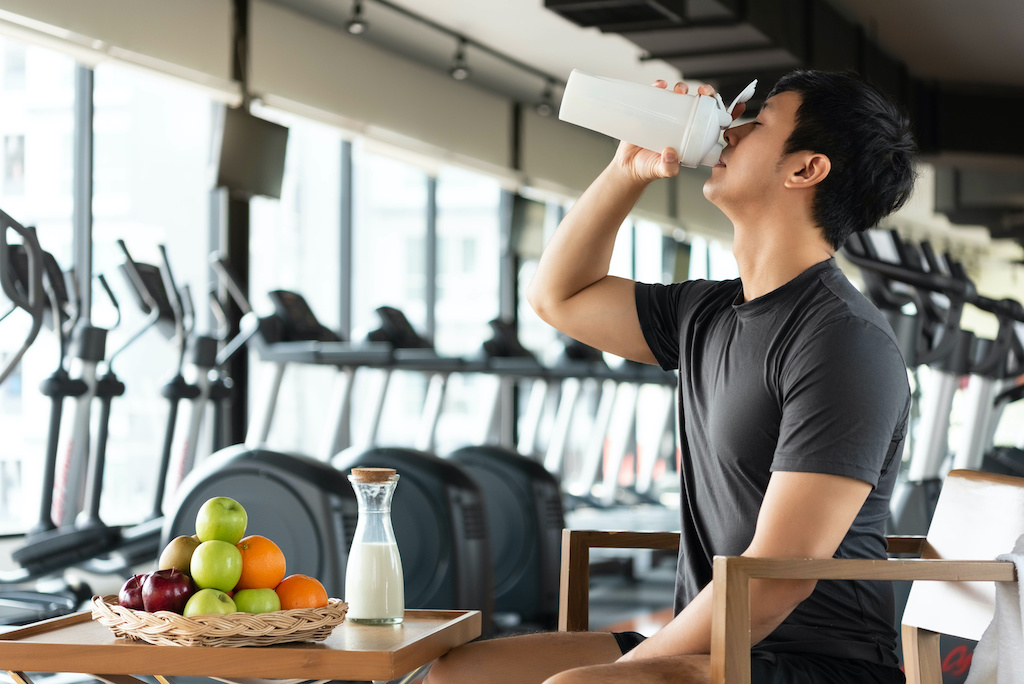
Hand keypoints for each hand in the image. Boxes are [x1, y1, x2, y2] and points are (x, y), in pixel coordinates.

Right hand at [612, 81, 745, 182]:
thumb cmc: (649, 168)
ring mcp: (667, 116)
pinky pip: (657, 94)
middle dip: (706, 93)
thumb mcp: (662, 170)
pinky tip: (660, 85)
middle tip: (702, 93)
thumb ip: (668, 167)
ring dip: (683, 87)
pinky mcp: (651, 110)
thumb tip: (670, 153)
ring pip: (680, 96)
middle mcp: (682, 124)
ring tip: (679, 91)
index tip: (738, 106)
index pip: (713, 122)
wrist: (628, 166)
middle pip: (699, 103)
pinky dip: (659, 86)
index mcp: (692, 138)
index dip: (725, 112)